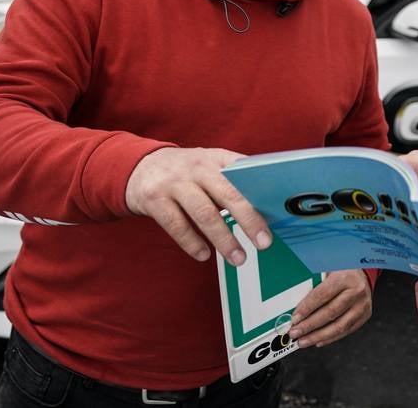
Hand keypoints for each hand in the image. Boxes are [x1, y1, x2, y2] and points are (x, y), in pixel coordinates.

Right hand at [124, 147, 269, 265]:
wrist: (138, 167)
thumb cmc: (186, 173)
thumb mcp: (208, 166)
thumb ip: (231, 182)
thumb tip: (265, 210)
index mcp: (216, 158)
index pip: (245, 172)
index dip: (263, 192)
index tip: (279, 212)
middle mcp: (197, 167)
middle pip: (229, 194)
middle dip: (249, 220)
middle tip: (264, 243)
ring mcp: (175, 183)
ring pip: (205, 213)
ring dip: (224, 239)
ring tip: (239, 258)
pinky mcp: (154, 199)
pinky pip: (177, 225)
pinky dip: (192, 243)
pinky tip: (204, 255)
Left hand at [289, 270, 372, 347]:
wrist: (363, 273)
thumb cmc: (342, 271)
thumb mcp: (327, 269)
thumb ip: (314, 284)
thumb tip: (294, 303)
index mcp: (344, 277)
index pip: (322, 296)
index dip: (306, 309)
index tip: (294, 319)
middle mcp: (356, 291)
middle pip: (330, 313)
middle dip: (309, 326)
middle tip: (295, 333)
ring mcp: (362, 305)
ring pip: (339, 326)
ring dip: (318, 336)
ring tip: (304, 341)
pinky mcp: (365, 315)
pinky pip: (346, 330)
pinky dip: (330, 338)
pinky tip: (318, 341)